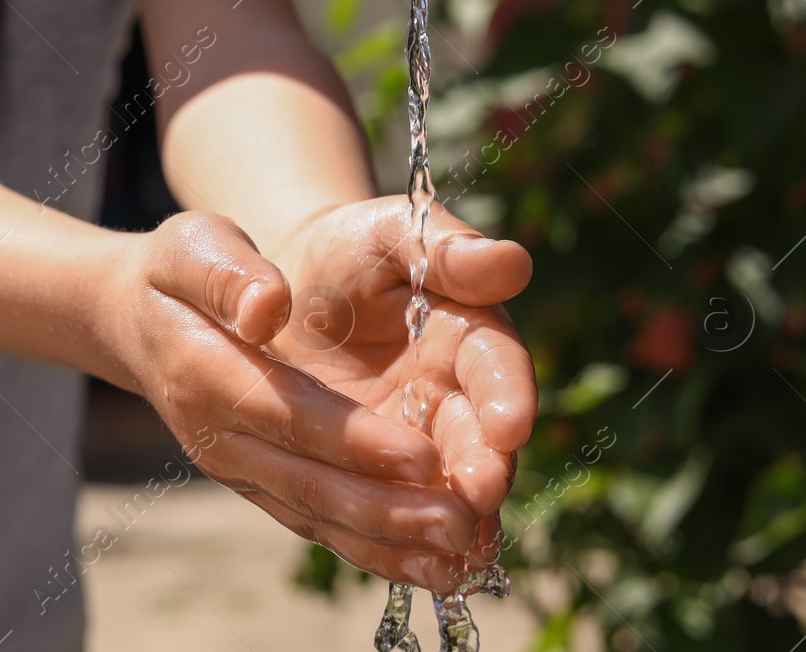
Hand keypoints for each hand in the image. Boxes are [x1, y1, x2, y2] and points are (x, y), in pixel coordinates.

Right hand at [100, 211, 480, 590]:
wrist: (137, 317)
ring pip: (318, 514)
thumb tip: (267, 308)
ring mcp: (239, 469)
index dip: (356, 439)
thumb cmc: (181, 269)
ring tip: (462, 553)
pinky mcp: (261, 484)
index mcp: (202, 371)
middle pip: (310, 481)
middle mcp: (218, 436)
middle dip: (389, 508)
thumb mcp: (195, 245)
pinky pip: (319, 523)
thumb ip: (231, 275)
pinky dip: (375, 549)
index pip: (287, 413)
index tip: (423, 456)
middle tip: (463, 521)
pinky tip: (432, 566)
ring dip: (391, 540)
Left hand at [263, 197, 536, 580]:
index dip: (506, 393)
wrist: (294, 284)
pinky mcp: (383, 471)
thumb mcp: (389, 233)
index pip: (496, 362)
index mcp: (467, 327)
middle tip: (480, 494)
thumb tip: (511, 262)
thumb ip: (447, 250)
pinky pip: (400, 508)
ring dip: (455, 515)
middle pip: (479, 436)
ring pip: (446, 484)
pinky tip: (424, 571)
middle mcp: (455, 391)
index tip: (510, 422)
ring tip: (458, 548)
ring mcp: (421, 437)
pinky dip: (412, 539)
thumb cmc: (351, 249)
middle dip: (483, 466)